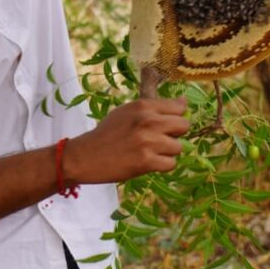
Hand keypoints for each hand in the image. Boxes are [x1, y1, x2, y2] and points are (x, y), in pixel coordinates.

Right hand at [65, 98, 188, 184]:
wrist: (85, 156)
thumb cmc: (107, 133)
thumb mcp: (127, 112)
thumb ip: (154, 107)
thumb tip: (184, 102)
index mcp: (143, 106)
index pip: (179, 107)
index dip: (176, 117)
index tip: (167, 125)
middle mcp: (148, 120)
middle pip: (183, 126)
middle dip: (175, 134)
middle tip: (160, 140)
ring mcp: (148, 141)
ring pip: (178, 147)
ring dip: (168, 152)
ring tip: (151, 152)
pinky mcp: (146, 161)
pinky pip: (171, 164)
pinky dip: (162, 166)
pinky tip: (149, 163)